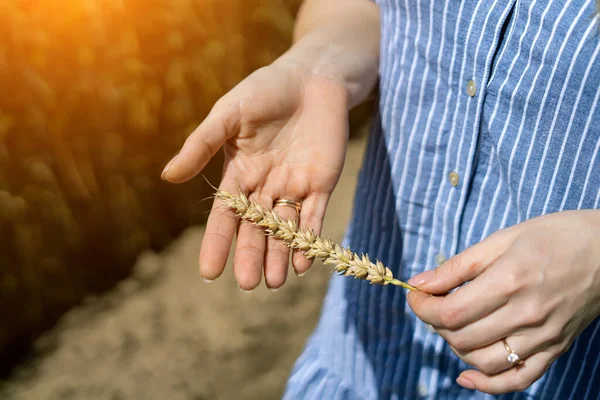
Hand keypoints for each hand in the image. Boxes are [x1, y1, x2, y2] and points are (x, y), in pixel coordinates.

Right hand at [161, 59, 348, 290]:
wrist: (312, 77)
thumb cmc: (266, 90)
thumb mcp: (228, 114)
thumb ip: (202, 145)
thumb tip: (168, 176)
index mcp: (239, 173)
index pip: (225, 215)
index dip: (218, 242)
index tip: (209, 272)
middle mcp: (264, 186)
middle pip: (256, 228)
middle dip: (252, 255)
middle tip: (249, 284)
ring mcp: (293, 187)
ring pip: (284, 229)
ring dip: (280, 255)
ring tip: (274, 283)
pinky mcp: (321, 184)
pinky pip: (313, 216)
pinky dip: (308, 239)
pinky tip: (302, 263)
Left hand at [407, 210, 599, 393]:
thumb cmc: (554, 236)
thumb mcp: (502, 239)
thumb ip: (459, 266)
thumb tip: (420, 282)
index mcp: (509, 281)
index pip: (449, 313)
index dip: (421, 307)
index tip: (415, 295)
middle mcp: (526, 315)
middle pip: (461, 338)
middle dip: (434, 324)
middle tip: (433, 305)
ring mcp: (543, 337)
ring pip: (483, 362)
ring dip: (455, 347)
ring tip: (452, 326)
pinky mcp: (556, 349)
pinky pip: (519, 380)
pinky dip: (488, 385)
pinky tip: (466, 376)